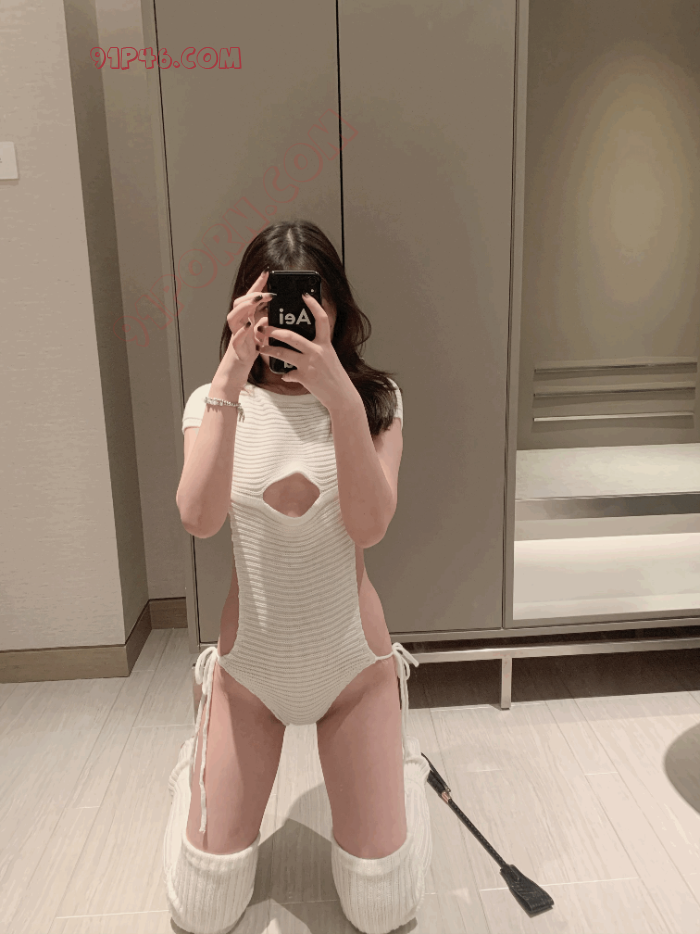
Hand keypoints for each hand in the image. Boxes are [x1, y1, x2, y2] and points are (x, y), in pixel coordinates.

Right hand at [221, 271, 274, 379]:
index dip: (257, 285)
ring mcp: (236, 335)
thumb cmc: (249, 351)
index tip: (267, 273)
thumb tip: (271, 313)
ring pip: (233, 317)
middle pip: (239, 304)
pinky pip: (236, 338)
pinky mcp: (236, 348)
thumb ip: (264, 322)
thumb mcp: (261, 334)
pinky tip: (249, 325)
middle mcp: (238, 324)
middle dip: (251, 295)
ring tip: (257, 302)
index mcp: (245, 319)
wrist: (238, 370)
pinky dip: (242, 331)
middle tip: (266, 293)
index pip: (250, 298)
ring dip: (245, 308)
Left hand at [257, 293, 356, 411]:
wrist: (341, 396)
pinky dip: (285, 374)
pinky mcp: (304, 377)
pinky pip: (288, 373)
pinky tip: (283, 375)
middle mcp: (318, 351)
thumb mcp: (329, 358)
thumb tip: (302, 343)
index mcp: (325, 344)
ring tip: (262, 348)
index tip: (304, 295)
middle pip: (291, 336)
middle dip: (274, 331)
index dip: (313, 305)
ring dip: (269, 349)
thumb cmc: (335, 376)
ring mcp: (310, 365)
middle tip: (264, 328)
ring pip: (283, 353)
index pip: (321, 319)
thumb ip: (316, 350)